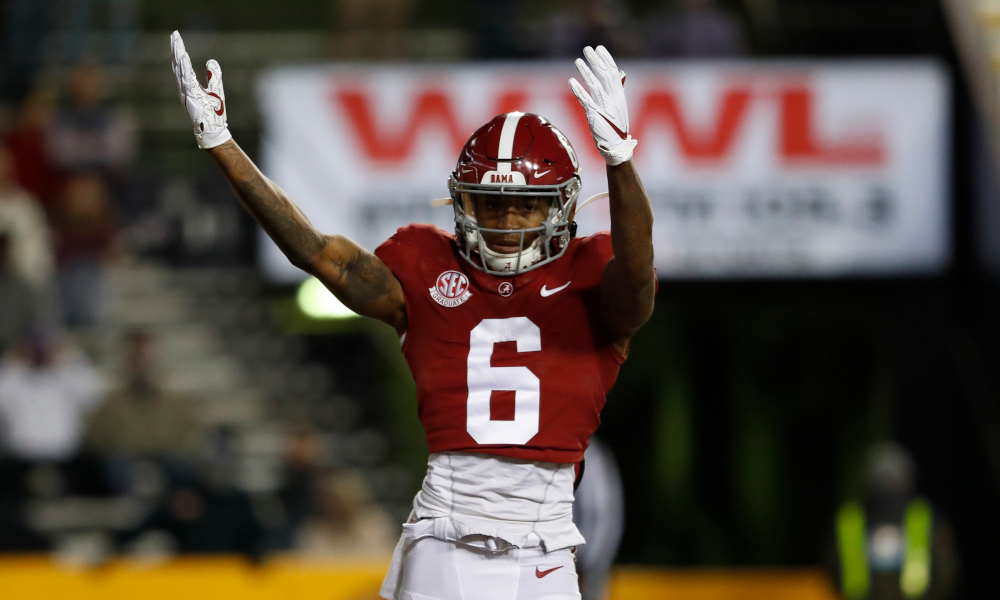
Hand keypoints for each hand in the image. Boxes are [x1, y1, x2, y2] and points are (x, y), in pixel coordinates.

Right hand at [170, 30, 231, 149]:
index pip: (182, 65)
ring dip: (179, 56)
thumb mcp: (216, 89)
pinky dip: (184, 69)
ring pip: (180, 71)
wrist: (214, 130)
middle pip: (178, 65)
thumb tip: (211, 61)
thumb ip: (213, 76)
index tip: (176, 37)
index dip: (179, 51)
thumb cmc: (214, 113)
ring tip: (177, 43)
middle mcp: (185, 88)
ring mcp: (186, 92)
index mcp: (189, 85)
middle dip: (176, 49)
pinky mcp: (191, 97)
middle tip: (174, 35)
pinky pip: (186, 80)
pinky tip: (183, 58)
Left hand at [569, 45, 636, 165]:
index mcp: (619, 95)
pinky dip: (578, 90)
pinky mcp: (594, 115)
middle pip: (604, 75)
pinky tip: (571, 81)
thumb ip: (618, 89)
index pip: (613, 73)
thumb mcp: (619, 105)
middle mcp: (613, 99)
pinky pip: (585, 100)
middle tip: (587, 49)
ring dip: (585, 72)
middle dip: (596, 61)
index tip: (599, 48)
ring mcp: (604, 107)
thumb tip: (620, 73)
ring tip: (577, 61)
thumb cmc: (616, 126)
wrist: (616, 146)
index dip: (606, 59)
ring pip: (594, 85)